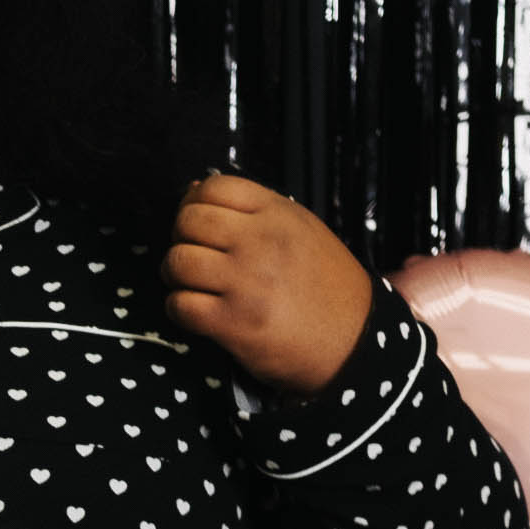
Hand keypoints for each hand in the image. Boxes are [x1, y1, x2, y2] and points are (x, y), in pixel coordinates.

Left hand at [162, 175, 374, 394]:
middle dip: (180, 238)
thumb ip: (254, 210)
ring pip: (178, 262)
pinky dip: (178, 309)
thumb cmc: (327, 288)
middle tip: (192, 254)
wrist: (354, 342)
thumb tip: (195, 189)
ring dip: (175, 275)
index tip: (199, 222)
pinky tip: (195, 311)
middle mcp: (260, 242)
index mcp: (277, 214)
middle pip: (188, 221)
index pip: (214, 187)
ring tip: (191, 284)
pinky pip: (180, 305)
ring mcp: (246, 282)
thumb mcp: (301, 230)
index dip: (194, 203)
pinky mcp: (234, 322)